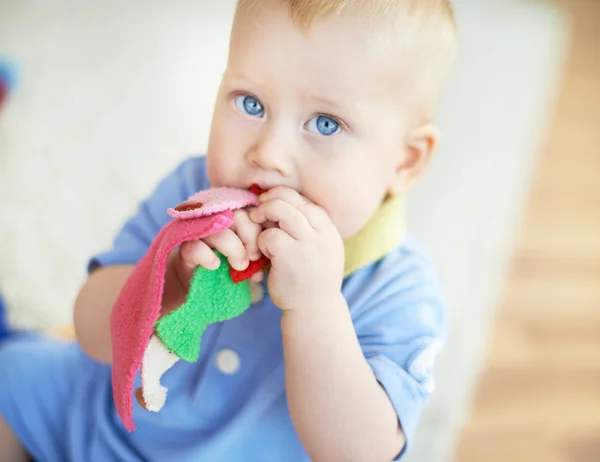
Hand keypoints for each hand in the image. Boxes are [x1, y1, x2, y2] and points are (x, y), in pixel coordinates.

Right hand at [161, 208, 263, 315]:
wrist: (203, 285)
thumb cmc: (233, 266)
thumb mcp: (253, 256)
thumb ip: (263, 247)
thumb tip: (275, 247)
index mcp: (235, 217)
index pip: (252, 210)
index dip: (261, 228)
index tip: (267, 247)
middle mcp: (217, 219)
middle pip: (237, 216)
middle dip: (251, 237)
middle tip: (255, 258)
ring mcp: (200, 231)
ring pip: (218, 229)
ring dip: (234, 249)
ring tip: (241, 267)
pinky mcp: (185, 247)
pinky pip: (196, 246)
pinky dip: (208, 257)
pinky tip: (215, 266)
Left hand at [249, 187, 344, 310]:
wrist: (315, 309)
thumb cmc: (312, 278)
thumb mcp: (320, 249)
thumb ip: (309, 228)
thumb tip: (280, 202)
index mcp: (329, 229)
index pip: (305, 199)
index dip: (285, 197)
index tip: (272, 204)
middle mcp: (322, 233)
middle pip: (292, 199)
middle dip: (271, 199)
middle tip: (259, 210)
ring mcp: (307, 244)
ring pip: (280, 210)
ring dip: (264, 214)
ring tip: (258, 226)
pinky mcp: (290, 256)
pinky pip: (269, 235)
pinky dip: (261, 241)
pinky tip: (263, 253)